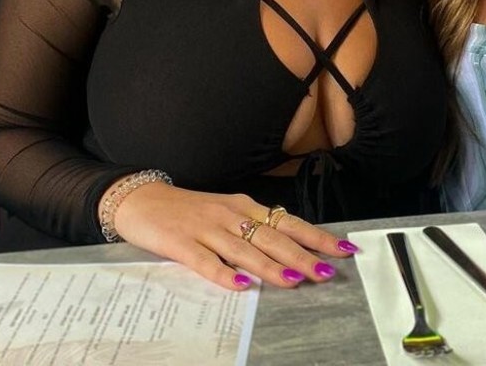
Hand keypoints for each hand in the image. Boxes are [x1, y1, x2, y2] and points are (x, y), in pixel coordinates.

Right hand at [111, 183, 356, 289]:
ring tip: (294, 279)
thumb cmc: (189, 210)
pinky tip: (240, 286)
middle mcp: (231, 215)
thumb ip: (254, 228)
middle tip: (327, 272)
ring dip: (271, 266)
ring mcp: (206, 229)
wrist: (143, 199)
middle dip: (302, 255)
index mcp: (245, 207)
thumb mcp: (227, 213)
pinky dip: (223, 274)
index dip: (316, 236)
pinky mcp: (182, 244)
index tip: (343, 249)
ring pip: (244, 250)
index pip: (288, 223)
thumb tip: (290, 245)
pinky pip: (206, 262)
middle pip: (272, 237)